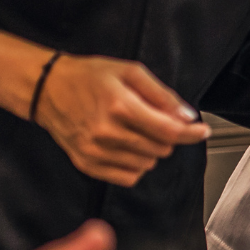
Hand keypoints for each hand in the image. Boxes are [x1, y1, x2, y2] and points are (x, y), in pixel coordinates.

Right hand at [34, 56, 209, 186]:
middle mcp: (107, 133)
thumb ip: (162, 95)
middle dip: (167, 135)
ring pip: (147, 164)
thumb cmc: (88, 76)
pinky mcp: (87, 164)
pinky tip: (126, 146)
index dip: (192, 133)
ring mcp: (95, 152)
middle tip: (154, 118)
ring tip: (135, 129)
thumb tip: (187, 116)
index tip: (202, 131)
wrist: (47, 89)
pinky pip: (127, 177)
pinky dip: (135, 165)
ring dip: (150, 150)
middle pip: (161, 149)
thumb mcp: (130, 72)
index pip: (168, 131)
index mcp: (120, 106)